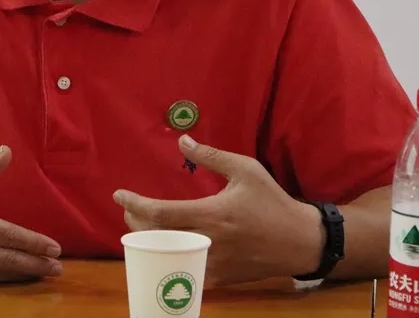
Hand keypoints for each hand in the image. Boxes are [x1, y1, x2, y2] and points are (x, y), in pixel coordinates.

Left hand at [113, 135, 322, 286]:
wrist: (298, 241)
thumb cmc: (272, 201)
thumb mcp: (246, 170)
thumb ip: (212, 156)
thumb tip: (182, 140)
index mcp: (213, 213)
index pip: (162, 214)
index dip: (135, 205)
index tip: (119, 195)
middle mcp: (209, 241)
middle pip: (157, 238)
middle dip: (135, 223)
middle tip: (129, 211)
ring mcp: (213, 263)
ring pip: (167, 257)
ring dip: (149, 243)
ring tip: (141, 228)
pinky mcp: (219, 278)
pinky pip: (184, 272)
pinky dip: (169, 260)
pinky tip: (163, 248)